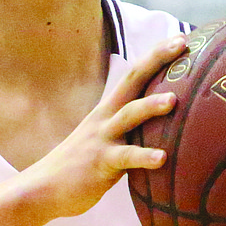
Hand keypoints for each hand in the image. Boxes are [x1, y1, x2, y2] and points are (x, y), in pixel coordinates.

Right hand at [26, 34, 187, 219]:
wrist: (43, 188)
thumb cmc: (80, 166)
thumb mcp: (104, 140)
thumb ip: (128, 132)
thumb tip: (159, 130)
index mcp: (108, 110)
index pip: (135, 74)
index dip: (156, 55)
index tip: (181, 38)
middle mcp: (105, 117)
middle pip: (132, 81)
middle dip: (157, 60)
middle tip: (182, 44)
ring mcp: (102, 139)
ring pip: (128, 116)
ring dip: (150, 106)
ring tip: (173, 100)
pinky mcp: (100, 163)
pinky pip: (125, 158)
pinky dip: (144, 156)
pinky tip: (162, 158)